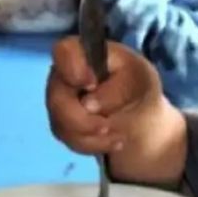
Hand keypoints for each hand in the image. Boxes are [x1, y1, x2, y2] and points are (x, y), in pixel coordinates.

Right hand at [46, 37, 163, 155]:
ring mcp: (59, 101)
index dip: (72, 68)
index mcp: (81, 53)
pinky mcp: (62, 125)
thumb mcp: (140, 78)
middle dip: (82, 119)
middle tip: (106, 126)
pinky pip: (70, 140)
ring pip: (62, 124)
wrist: (138, 111)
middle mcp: (63, 75)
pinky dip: (94, 144)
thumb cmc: (136, 83)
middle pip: (57, 99)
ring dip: (92, 135)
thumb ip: (118, 86)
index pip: (63, 52)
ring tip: (119, 135)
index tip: (91, 83)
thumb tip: (88, 104)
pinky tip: (114, 141)